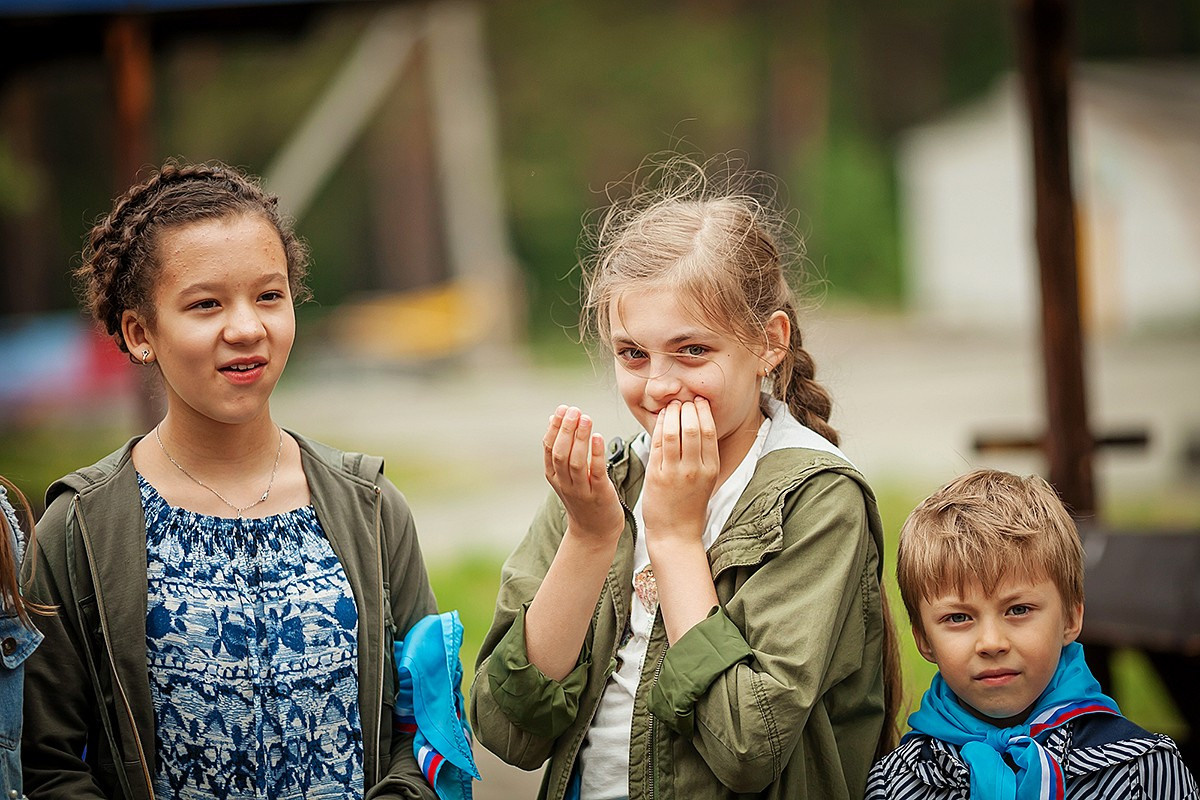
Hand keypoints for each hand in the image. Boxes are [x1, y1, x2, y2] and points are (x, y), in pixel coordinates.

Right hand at [543, 405, 624, 546]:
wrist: (594, 532)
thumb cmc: (583, 498)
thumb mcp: (566, 474)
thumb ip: (560, 447)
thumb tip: (554, 418)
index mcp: (554, 475)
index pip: (549, 448)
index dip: (555, 427)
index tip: (563, 408)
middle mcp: (564, 483)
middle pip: (560, 453)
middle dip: (566, 429)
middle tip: (575, 410)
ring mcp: (581, 490)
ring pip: (576, 462)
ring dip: (580, 438)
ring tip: (586, 419)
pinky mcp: (600, 495)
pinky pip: (596, 473)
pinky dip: (596, 454)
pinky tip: (598, 437)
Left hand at [641, 398, 719, 544]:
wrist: (675, 533)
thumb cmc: (690, 506)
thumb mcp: (706, 480)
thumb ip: (704, 456)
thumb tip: (700, 425)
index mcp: (711, 469)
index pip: (709, 431)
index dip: (703, 411)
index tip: (698, 401)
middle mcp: (695, 469)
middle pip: (692, 428)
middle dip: (687, 409)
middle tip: (683, 400)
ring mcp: (674, 472)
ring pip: (673, 433)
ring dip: (671, 414)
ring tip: (672, 405)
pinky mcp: (656, 476)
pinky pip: (657, 444)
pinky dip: (658, 426)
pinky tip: (660, 418)